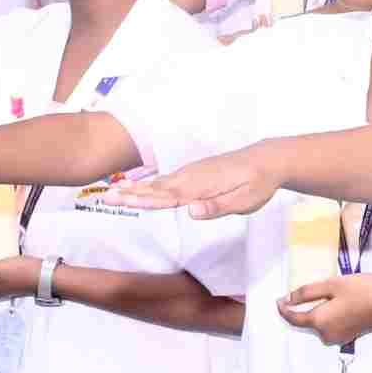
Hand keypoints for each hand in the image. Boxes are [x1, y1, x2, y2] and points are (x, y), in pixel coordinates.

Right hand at [105, 143, 286, 220]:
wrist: (266, 159)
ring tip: (114, 191)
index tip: (120, 200)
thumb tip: (191, 213)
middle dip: (130, 193)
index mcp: (199, 187)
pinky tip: (139, 187)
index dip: (142, 200)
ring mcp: (192, 174)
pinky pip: (167, 181)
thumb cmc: (256, 183)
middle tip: (105, 197)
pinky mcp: (195, 173)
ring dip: (136, 188)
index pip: (166, 197)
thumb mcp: (243, 201)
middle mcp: (191, 178)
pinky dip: (150, 184)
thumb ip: (216, 208)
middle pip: (155, 189)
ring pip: (159, 183)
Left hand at [277, 272, 371, 347]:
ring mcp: (338, 338)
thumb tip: (289, 299)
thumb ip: (308, 292)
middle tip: (311, 288)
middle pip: (307, 321)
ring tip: (332, 292)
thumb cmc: (366, 291)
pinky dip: (331, 314)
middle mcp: (326, 335)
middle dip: (304, 307)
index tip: (278, 299)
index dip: (283, 308)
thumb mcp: (334, 284)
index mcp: (319, 322)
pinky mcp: (349, 336)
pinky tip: (343, 300)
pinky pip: (331, 324)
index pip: (293, 318)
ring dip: (320, 309)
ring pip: (320, 322)